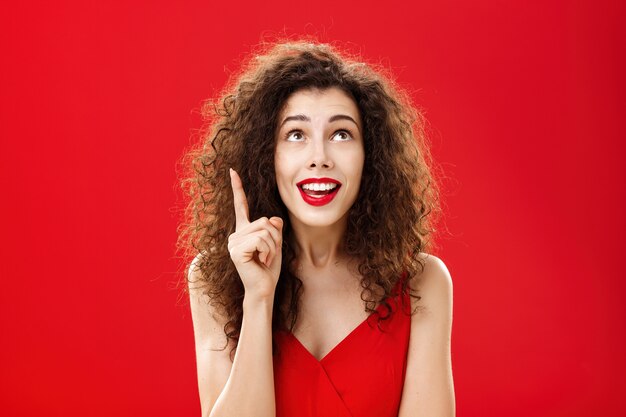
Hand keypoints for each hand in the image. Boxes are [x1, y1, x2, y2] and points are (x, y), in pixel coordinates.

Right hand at [227, 168, 282, 300]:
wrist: (263, 289)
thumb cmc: (268, 268)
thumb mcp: (276, 244)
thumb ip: (275, 229)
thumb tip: (273, 220)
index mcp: (243, 231)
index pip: (241, 206)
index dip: (237, 188)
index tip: (232, 170)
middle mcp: (235, 234)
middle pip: (264, 221)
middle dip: (274, 238)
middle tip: (268, 256)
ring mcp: (233, 242)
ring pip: (264, 230)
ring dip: (272, 247)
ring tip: (264, 260)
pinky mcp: (236, 250)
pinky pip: (261, 240)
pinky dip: (268, 251)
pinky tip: (261, 262)